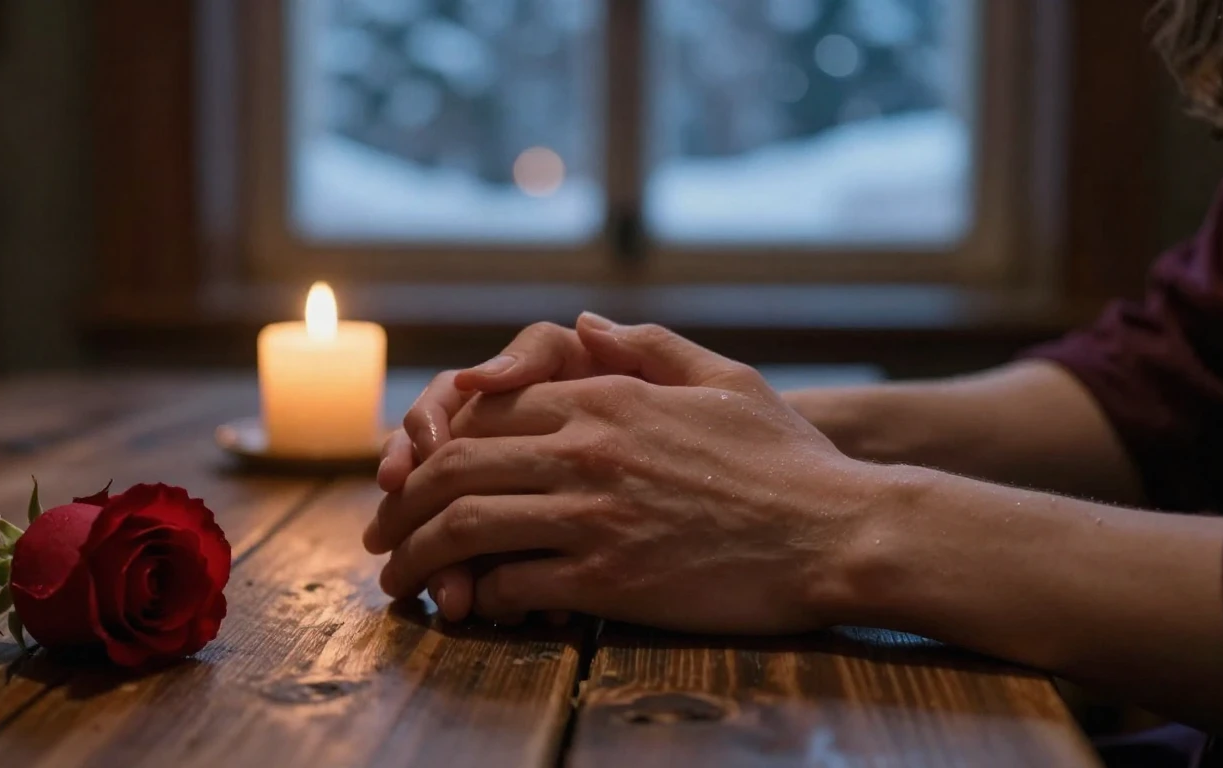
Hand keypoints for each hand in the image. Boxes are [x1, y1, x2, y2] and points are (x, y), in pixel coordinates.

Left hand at [366, 317, 874, 632]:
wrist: (841, 533)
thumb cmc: (788, 460)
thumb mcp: (725, 380)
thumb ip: (648, 346)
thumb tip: (585, 322)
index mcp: (607, 397)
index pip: (482, 410)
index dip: (431, 446)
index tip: (411, 478)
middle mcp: (587, 449)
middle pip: (452, 467)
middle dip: (400, 505)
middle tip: (380, 536)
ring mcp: (593, 514)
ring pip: (464, 527)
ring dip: (415, 558)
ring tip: (397, 584)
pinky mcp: (608, 579)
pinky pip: (510, 583)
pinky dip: (476, 595)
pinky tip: (469, 606)